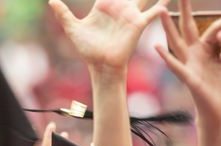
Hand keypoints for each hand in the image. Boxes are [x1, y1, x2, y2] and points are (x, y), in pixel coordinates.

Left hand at [50, 0, 168, 75]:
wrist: (101, 65)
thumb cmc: (88, 49)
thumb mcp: (73, 28)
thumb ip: (63, 14)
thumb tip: (51, 1)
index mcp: (104, 4)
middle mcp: (119, 7)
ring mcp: (130, 14)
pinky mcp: (138, 24)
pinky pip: (153, 12)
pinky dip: (161, 6)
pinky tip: (169, 0)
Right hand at [154, 1, 220, 123]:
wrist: (220, 113)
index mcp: (208, 51)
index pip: (215, 29)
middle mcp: (195, 55)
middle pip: (187, 27)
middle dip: (185, 9)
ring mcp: (189, 65)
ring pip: (177, 42)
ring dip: (168, 27)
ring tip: (161, 11)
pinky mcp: (188, 78)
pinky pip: (175, 66)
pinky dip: (166, 56)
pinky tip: (156, 47)